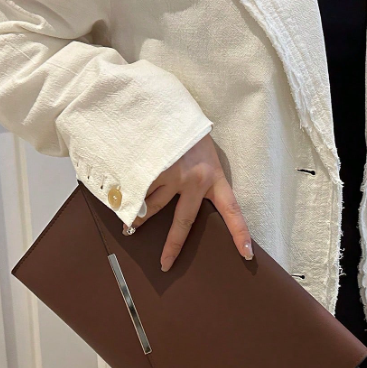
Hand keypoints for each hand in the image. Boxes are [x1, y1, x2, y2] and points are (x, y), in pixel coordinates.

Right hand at [123, 134, 253, 271]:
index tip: (248, 253)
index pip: (232, 209)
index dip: (240, 233)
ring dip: (139, 217)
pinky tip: (119, 199)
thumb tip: (180, 205)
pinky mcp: (149, 169)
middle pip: (183, 222)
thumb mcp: (202, 153)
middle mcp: (194, 179)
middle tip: (165, 264)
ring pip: (152, 207)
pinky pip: (136, 193)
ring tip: (129, 226)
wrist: (164, 103)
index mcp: (214, 175)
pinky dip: (128, 197)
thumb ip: (199, 178)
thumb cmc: (185, 131)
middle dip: (173, 246)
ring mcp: (170, 174)